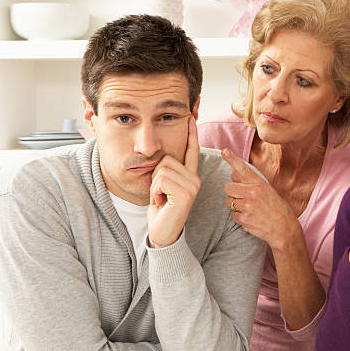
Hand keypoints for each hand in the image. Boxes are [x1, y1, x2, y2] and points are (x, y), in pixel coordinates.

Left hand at [147, 117, 200, 247]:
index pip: (192, 150)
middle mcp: (195, 179)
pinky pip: (161, 180)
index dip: (191, 134)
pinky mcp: (186, 193)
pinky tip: (160, 203)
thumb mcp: (161, 186)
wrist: (162, 233)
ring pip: (162, 169)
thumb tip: (158, 154)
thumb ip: (164, 170)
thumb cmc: (160, 210)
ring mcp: (192, 186)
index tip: (191, 117)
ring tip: (160, 199)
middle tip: (160, 194)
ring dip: (154, 185)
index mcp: (190, 176)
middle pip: (166, 158)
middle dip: (155, 175)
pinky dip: (154, 191)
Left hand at [221, 148, 297, 250]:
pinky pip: (232, 215)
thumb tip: (233, 173)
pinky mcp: (244, 219)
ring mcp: (248, 206)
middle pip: (227, 187)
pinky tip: (250, 217)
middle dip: (231, 192)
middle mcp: (252, 193)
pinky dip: (239, 216)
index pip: (243, 169)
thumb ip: (249, 182)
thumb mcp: (266, 191)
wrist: (283, 227)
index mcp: (259, 183)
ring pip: (228, 202)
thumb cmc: (276, 207)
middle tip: (241, 197)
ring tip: (249, 208)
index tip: (224, 151)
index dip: (232, 159)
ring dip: (234, 205)